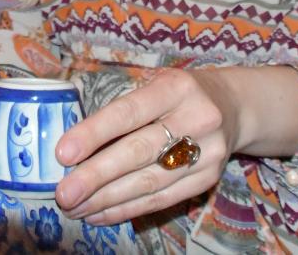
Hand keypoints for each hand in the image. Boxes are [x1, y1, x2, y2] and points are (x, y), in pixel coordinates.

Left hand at [52, 68, 236, 225]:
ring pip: (148, 182)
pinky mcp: (207, 180)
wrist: (233, 106)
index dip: (94, 133)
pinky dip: (126, 209)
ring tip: (75, 207)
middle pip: (138, 152)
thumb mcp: (155, 84)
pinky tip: (100, 214)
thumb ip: (121, 108)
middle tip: (64, 193)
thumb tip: (72, 146)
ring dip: (106, 200)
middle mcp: (196, 118)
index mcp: (175, 87)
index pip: (128, 112)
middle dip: (96, 176)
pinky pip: (160, 200)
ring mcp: (207, 152)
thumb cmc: (177, 94)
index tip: (63, 154)